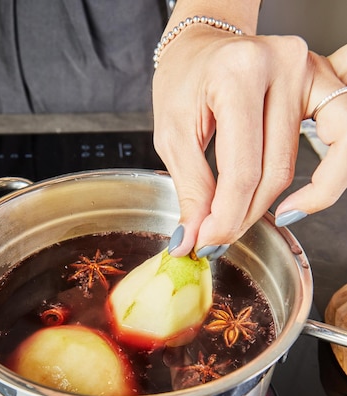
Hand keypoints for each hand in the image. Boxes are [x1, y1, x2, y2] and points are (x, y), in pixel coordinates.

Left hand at [153, 27, 346, 257]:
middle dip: (243, 216)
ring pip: (297, 166)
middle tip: (217, 236)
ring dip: (270, 206)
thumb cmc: (185, 80)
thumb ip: (190, 189)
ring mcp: (310, 73)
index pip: (242, 170)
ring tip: (241, 220)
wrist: (202, 46)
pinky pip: (338, 142)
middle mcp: (284, 67)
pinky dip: (322, 180)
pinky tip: (293, 204)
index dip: (225, 217)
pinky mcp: (323, 84)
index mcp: (240, 75)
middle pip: (273, 173)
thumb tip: (194, 239)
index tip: (207, 241)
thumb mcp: (172, 134)